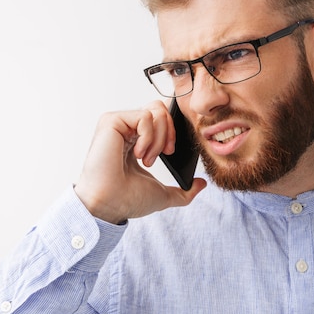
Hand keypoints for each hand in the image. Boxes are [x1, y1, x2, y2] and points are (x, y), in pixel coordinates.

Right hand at [73, 101, 205, 223]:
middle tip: (164, 153)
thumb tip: (201, 184)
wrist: (112, 205)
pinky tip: (138, 153)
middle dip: (170, 131)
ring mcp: (118, 124)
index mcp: (136, 140)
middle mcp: (126, 129)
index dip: (172, 131)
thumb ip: (184, 191)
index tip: (169, 152)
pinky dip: (148, 137)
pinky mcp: (111, 121)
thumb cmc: (128, 200)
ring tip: (146, 158)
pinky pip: (144, 116)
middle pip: (160, 109)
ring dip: (158, 138)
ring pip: (155, 111)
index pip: (160, 118)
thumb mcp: (163, 194)